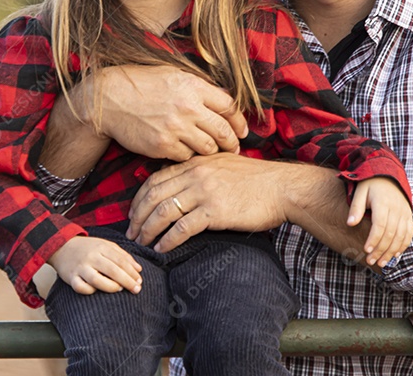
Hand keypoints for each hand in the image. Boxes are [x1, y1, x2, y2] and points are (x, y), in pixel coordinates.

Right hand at [46, 236, 143, 294]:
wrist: (61, 246)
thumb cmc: (87, 248)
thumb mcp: (105, 245)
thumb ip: (123, 255)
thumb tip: (138, 269)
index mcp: (101, 247)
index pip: (120, 260)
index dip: (132, 271)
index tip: (140, 281)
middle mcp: (91, 257)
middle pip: (112, 270)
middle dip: (127, 281)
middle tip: (136, 289)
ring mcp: (80, 267)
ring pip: (97, 280)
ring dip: (111, 286)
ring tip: (119, 289)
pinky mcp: (71, 277)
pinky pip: (81, 287)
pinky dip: (90, 291)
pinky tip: (97, 291)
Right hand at [91, 65, 247, 160]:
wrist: (109, 98)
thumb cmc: (141, 84)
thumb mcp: (173, 75)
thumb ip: (198, 88)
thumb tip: (222, 101)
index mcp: (193, 86)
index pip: (229, 106)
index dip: (239, 121)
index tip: (242, 130)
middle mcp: (188, 107)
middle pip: (223, 131)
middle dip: (232, 143)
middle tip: (234, 148)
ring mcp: (175, 128)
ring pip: (207, 147)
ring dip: (211, 151)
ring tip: (210, 151)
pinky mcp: (163, 145)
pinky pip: (186, 156)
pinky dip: (188, 156)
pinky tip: (185, 151)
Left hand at [126, 153, 305, 251]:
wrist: (281, 187)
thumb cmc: (256, 179)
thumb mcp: (224, 164)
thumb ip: (201, 169)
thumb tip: (180, 181)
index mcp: (196, 163)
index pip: (156, 178)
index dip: (140, 197)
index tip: (133, 212)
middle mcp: (195, 174)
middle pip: (154, 195)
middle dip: (137, 215)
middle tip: (131, 232)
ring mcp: (204, 192)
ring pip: (164, 211)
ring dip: (148, 230)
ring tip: (141, 243)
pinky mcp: (215, 211)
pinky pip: (183, 228)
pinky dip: (168, 240)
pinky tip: (162, 249)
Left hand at [347, 177, 412, 267]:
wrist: (389, 176)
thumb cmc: (370, 185)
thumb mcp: (360, 192)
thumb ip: (356, 208)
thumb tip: (350, 223)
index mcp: (383, 203)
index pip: (380, 225)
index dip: (374, 239)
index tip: (366, 250)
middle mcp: (397, 209)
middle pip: (390, 233)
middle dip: (381, 250)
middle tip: (370, 261)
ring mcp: (405, 213)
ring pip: (401, 236)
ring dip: (391, 252)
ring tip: (381, 263)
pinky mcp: (409, 216)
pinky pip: (409, 234)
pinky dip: (403, 246)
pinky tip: (395, 255)